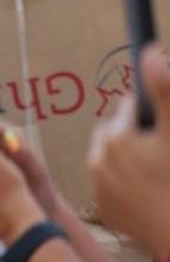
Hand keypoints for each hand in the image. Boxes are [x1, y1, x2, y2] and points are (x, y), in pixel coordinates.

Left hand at [88, 46, 169, 254]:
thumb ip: (165, 90)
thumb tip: (150, 51)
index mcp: (116, 137)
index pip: (132, 106)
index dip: (153, 111)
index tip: (163, 124)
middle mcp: (98, 160)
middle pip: (118, 130)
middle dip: (137, 131)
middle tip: (160, 146)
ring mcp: (100, 187)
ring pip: (114, 156)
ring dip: (130, 155)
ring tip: (156, 166)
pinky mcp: (107, 210)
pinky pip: (114, 184)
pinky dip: (128, 181)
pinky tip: (151, 187)